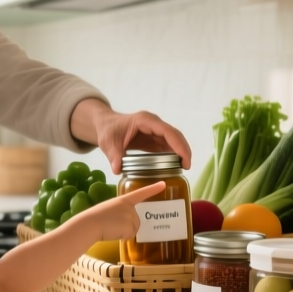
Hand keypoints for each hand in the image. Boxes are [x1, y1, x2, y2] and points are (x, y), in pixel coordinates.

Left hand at [76, 101, 191, 172]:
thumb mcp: (108, 142)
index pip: (167, 131)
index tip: (185, 159)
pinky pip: (166, 146)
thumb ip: (113, 155)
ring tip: (184, 169)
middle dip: (183, 150)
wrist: (104, 125)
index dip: (178, 145)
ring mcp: (154, 131)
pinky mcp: (153, 138)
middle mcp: (153, 124)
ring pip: (173, 141)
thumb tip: (117, 170)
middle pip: (174, 135)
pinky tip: (175, 166)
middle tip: (188, 167)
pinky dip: (172, 155)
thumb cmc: (107, 129)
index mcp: (145, 121)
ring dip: (180, 153)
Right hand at [83, 181, 162, 241]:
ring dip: (123, 231)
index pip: (141, 193)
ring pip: (133, 229)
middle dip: (125, 225)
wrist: (90, 224)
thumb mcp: (110, 210)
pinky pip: (130, 235)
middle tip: (112, 223)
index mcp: (123, 200)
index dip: (153, 189)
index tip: (163, 184)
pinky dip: (122, 236)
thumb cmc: (95, 218)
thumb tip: (126, 225)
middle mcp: (130, 207)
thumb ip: (121, 213)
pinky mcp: (131, 226)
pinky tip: (113, 232)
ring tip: (111, 227)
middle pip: (136, 220)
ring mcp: (131, 216)